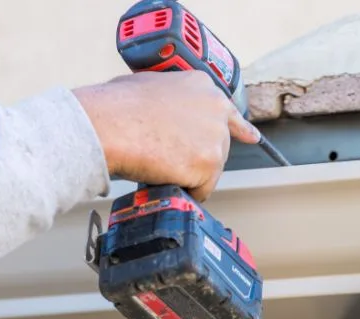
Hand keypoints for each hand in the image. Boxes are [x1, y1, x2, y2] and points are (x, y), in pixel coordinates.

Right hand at [73, 71, 259, 201]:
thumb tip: (164, 115)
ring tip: (158, 163)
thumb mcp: (150, 86)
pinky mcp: (210, 164)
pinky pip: (201, 189)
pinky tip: (165, 179)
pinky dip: (185, 191)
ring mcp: (216, 137)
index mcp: (203, 86)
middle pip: (218, 147)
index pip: (229, 112)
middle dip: (197, 158)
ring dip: (188, 174)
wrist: (108, 124)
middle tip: (167, 158)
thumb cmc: (116, 106)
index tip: (251, 137)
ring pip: (210, 170)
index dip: (237, 128)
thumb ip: (172, 101)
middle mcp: (217, 109)